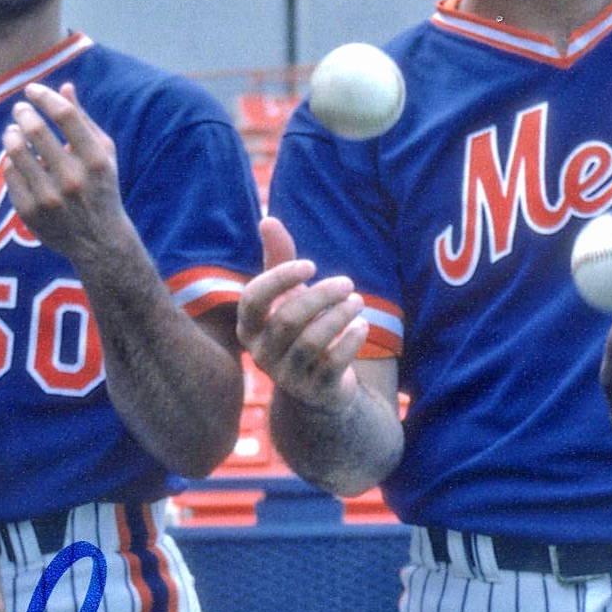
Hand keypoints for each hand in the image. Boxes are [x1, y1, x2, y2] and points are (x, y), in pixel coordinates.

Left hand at [1, 83, 129, 265]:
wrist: (99, 242)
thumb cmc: (101, 188)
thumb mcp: (103, 155)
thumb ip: (83, 121)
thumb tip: (64, 87)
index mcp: (95, 160)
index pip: (64, 115)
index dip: (44, 96)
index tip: (32, 89)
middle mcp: (72, 179)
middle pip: (36, 129)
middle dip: (23, 112)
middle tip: (20, 110)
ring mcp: (49, 198)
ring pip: (16, 150)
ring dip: (11, 134)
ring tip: (12, 131)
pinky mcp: (30, 212)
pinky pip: (10, 173)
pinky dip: (11, 162)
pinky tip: (17, 161)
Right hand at [235, 216, 366, 403]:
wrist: (318, 385)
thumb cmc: (300, 329)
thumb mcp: (287, 295)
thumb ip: (278, 259)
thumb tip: (267, 219)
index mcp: (248, 328)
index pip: (253, 299)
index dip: (281, 278)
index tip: (311, 265)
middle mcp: (261, 354)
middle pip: (288, 319)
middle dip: (321, 295)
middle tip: (347, 282)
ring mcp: (287, 376)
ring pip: (312, 341)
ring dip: (340, 315)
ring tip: (357, 300)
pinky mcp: (315, 391)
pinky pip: (333, 363)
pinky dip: (350, 339)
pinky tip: (362, 325)